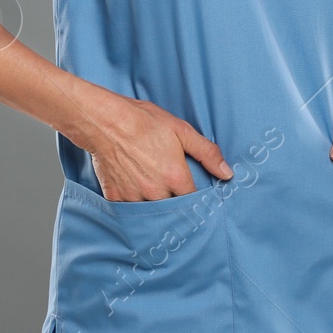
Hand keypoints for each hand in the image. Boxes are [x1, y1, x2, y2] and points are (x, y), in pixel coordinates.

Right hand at [86, 94, 234, 201]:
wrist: (104, 120)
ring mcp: (134, 197)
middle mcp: (156, 192)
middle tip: (172, 194)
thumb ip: (207, 153)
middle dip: (175, 205)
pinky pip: (128, 209)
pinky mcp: (115, 197)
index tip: (194, 196)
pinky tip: (133, 189)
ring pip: (150, 212)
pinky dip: (133, 202)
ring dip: (154, 205)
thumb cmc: (143, 121)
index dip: (195, 198)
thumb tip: (227, 173)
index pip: (193, 201)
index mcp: (175, 178)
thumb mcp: (181, 130)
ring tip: (153, 191)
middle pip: (172, 210)